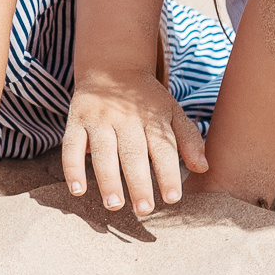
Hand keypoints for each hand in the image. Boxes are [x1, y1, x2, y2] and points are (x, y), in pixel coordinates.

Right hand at [59, 70, 207, 216]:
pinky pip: (71, 146)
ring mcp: (98, 118)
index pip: (162, 147)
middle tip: (144, 209)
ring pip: (102, 151)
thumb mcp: (171, 111)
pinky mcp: (76, 120)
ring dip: (107, 179)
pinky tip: (78, 190)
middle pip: (132, 152)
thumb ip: (188, 139)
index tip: (172, 198)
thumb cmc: (146, 98)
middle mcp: (125, 117)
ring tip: (114, 204)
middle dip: (138, 181)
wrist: (111, 65)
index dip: (167, 173)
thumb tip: (203, 168)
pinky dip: (72, 168)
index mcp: (152, 116)